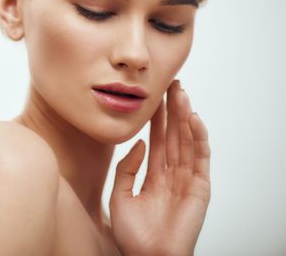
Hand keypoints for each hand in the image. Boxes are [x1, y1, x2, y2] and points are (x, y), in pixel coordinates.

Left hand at [109, 80, 210, 255]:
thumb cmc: (133, 235)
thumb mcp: (119, 195)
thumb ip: (127, 168)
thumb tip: (140, 144)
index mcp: (154, 176)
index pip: (157, 140)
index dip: (156, 119)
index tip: (155, 97)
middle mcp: (172, 174)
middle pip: (173, 136)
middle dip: (173, 110)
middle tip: (171, 85)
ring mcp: (187, 180)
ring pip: (187, 142)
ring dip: (185, 117)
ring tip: (181, 93)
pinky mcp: (200, 188)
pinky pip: (200, 159)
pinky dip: (199, 139)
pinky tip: (194, 119)